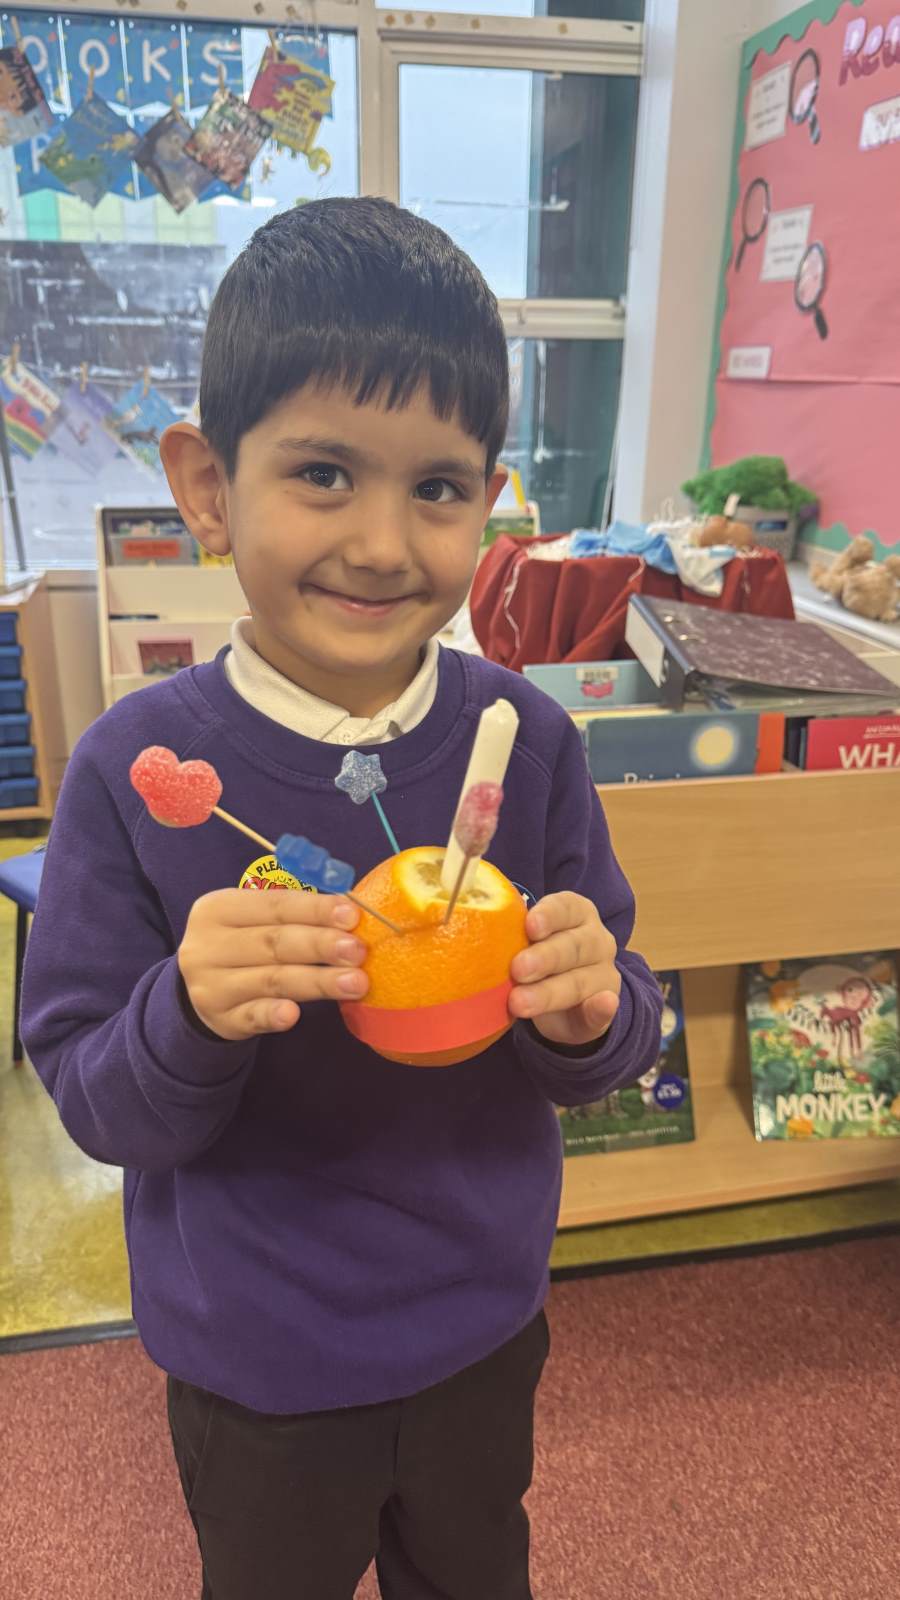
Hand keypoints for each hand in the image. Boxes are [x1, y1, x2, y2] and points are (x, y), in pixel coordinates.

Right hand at [178, 889, 368, 1041]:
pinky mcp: (221, 1019)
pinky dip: (272, 1015)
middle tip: (358, 951)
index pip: (274, 905)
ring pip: (271, 980)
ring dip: (317, 981)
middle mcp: (208, 945)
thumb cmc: (244, 946)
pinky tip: (294, 1015)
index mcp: (219, 908)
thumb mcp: (255, 921)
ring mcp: (211, 986)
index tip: (353, 915)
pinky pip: (251, 1017)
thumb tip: (350, 916)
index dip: (315, 909)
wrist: (204, 989)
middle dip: (321, 945)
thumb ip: (294, 915)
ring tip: (355, 983)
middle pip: (274, 942)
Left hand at [508, 892, 620, 1049]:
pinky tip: (602, 1004)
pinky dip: (602, 1009)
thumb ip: (513, 936)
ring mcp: (604, 974)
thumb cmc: (541, 961)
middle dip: (544, 958)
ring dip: (550, 992)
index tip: (530, 926)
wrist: (568, 1002)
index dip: (549, 915)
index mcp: (577, 914)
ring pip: (580, 981)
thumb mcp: (530, 942)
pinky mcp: (605, 1008)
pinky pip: (604, 1011)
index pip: (566, 907)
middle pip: (573, 946)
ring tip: (519, 1003)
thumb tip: (472, 929)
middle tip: (517, 970)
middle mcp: (596, 940)